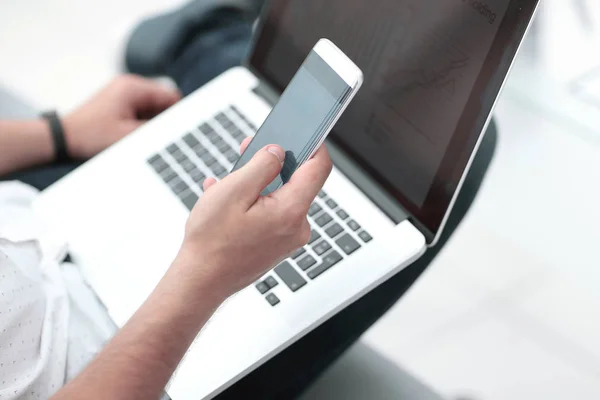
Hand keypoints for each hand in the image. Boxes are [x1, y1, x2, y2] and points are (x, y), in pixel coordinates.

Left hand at [63, 75, 180, 158]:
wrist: (63, 141)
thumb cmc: (90, 136)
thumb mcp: (130, 136)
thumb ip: (157, 129)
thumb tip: (178, 129)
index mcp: (133, 87)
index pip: (170, 96)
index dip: (178, 114)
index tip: (182, 132)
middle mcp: (129, 86)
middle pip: (162, 103)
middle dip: (163, 121)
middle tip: (160, 140)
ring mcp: (122, 95)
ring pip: (152, 110)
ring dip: (151, 125)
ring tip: (142, 140)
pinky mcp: (118, 105)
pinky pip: (140, 114)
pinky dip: (141, 126)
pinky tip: (135, 138)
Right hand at [175, 138, 332, 298]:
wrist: (201, 281)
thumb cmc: (212, 242)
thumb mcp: (234, 191)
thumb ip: (262, 165)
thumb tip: (278, 151)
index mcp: (291, 211)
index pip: (318, 169)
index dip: (313, 145)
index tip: (305, 132)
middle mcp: (297, 227)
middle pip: (297, 182)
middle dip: (273, 163)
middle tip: (249, 152)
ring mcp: (288, 239)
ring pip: (280, 197)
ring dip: (257, 184)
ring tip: (228, 184)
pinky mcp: (277, 245)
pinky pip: (271, 214)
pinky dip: (253, 203)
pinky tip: (227, 201)